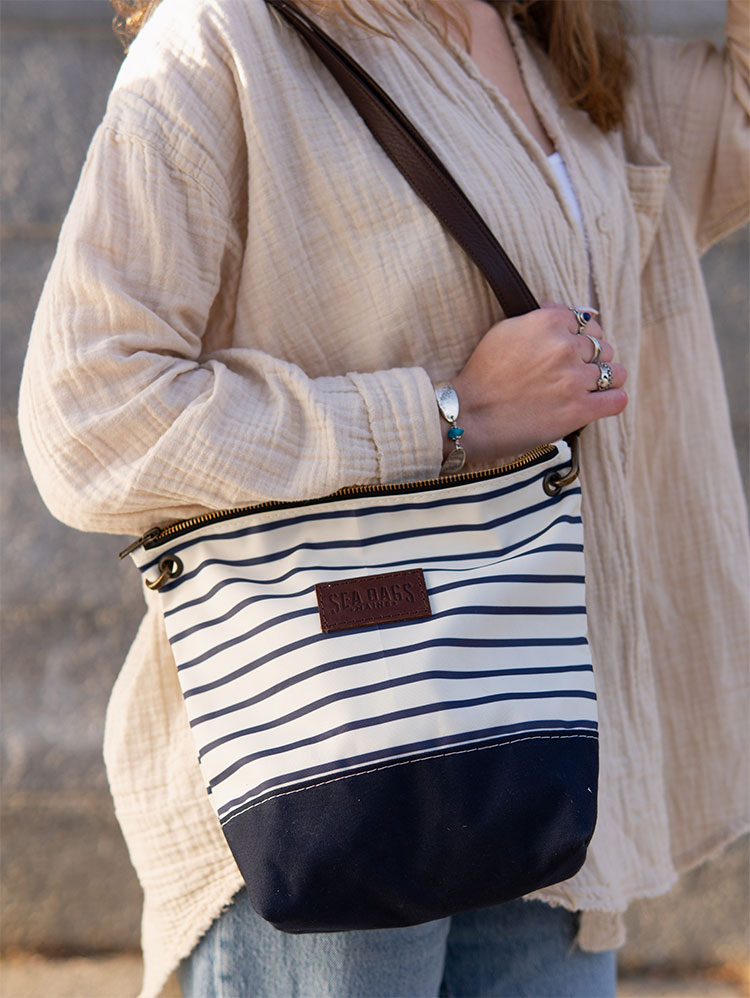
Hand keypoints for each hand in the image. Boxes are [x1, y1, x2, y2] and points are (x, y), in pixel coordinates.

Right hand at [448, 304, 626, 464]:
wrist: (469, 415)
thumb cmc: (482, 374)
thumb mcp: (505, 330)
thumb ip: (539, 318)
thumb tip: (565, 314)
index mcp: (548, 322)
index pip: (586, 321)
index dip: (579, 336)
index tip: (568, 350)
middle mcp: (565, 347)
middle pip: (602, 346)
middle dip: (591, 358)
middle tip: (573, 372)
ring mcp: (574, 379)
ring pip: (615, 372)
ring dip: (605, 379)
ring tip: (589, 388)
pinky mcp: (579, 410)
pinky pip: (617, 400)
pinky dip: (611, 400)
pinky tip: (598, 403)